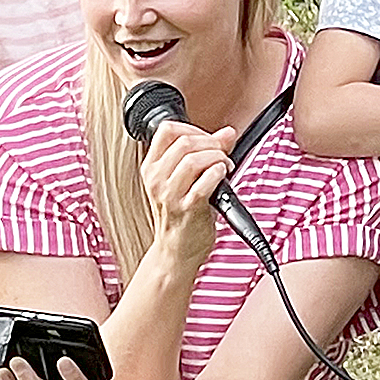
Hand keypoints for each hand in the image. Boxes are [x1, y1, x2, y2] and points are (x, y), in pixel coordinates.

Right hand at [141, 119, 236, 267]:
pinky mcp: (186, 209)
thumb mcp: (186, 181)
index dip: (194, 128)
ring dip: (217, 157)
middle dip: (211, 142)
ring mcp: (169, 194)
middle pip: (184, 141)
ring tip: (224, 167)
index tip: (209, 137)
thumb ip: (205, 153)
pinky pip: (205, 181)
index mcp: (152, 168)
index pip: (167, 130)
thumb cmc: (181, 217)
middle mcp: (156, 179)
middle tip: (223, 153)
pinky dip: (218, 173)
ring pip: (193, 158)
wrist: (176, 252)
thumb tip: (227, 133)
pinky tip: (223, 177)